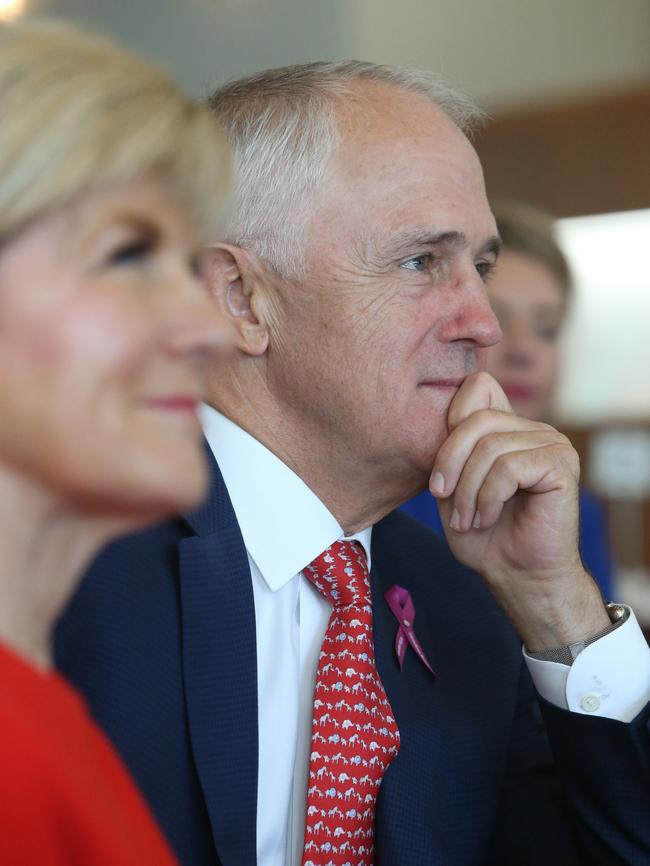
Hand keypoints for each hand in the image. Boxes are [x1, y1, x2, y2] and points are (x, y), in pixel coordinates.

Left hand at [430, 372, 608, 650]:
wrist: (517, 576)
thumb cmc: (484, 536)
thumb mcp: (450, 486)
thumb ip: (446, 448)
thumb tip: (436, 415)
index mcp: (508, 427)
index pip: (477, 385)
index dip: (450, 421)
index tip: (439, 471)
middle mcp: (533, 428)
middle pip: (477, 419)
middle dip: (449, 461)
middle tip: (441, 498)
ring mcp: (552, 443)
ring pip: (491, 446)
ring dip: (468, 489)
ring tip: (467, 519)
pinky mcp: (562, 464)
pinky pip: (510, 467)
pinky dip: (488, 497)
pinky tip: (487, 518)